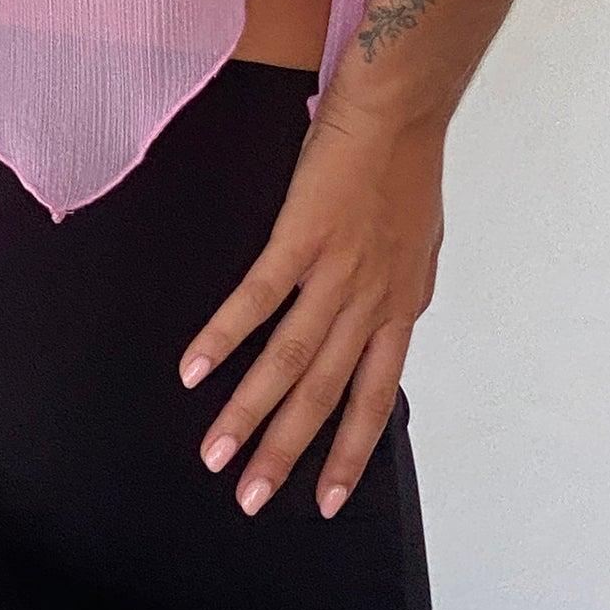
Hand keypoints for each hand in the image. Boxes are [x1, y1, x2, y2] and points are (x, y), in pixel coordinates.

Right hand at [178, 87, 444, 517]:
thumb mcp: (416, 244)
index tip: (325, 503)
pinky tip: (193, 371)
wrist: (398, 107)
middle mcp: (371, 301)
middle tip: (250, 501)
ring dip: (248, 413)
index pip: (374, 397)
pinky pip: (258, 299)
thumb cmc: (402, 165)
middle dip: (285, 452)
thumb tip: (383, 323)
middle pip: (324, 394)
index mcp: (400, 306)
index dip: (350, 452)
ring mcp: (336, 272)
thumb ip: (395, 292)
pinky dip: (224, 336)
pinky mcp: (300, 237)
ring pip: (289, 360)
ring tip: (215, 456)